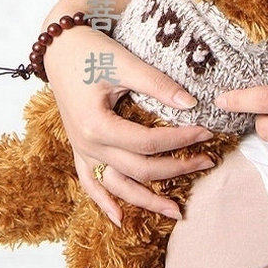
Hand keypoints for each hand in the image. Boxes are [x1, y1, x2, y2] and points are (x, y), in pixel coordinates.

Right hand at [45, 24, 213, 226]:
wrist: (59, 49)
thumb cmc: (91, 52)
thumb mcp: (124, 64)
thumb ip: (157, 84)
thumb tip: (191, 103)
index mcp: (97, 125)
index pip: (149, 143)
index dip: (181, 141)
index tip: (207, 132)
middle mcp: (88, 145)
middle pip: (139, 169)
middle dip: (177, 169)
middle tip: (208, 162)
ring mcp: (82, 151)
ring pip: (117, 187)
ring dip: (147, 201)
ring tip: (176, 212)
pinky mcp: (80, 150)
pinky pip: (91, 183)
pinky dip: (104, 202)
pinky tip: (120, 219)